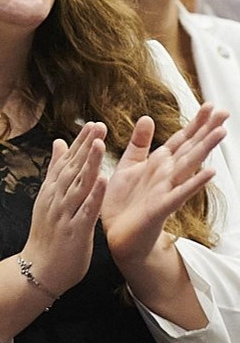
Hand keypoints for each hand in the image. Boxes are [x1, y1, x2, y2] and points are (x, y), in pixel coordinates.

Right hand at [18, 121, 107, 297]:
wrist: (37, 270)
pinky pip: (86, 211)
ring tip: (101, 144)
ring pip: (78, 185)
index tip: (92, 124)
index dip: (80, 143)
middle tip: (99, 125)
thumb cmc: (47, 237)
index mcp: (51, 192)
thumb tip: (59, 144)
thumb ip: (55, 172)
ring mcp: (64, 214)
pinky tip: (105, 181)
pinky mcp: (74, 231)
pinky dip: (95, 196)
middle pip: (72, 169)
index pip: (66, 162)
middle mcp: (56, 199)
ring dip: (89, 165)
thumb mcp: (48, 200)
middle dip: (86, 146)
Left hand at [101, 106, 226, 268]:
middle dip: (206, 131)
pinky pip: (179, 193)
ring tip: (222, 133)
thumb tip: (147, 117)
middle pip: (190, 149)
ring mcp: (166, 190)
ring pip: (188, 166)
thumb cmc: (124, 203)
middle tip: (225, 112)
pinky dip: (194, 183)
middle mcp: (166, 175)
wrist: (117, 236)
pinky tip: (210, 173)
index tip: (210, 105)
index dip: (195, 123)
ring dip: (204, 150)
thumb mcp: (128, 167)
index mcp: (158, 164)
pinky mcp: (161, 207)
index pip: (181, 140)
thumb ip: (139, 144)